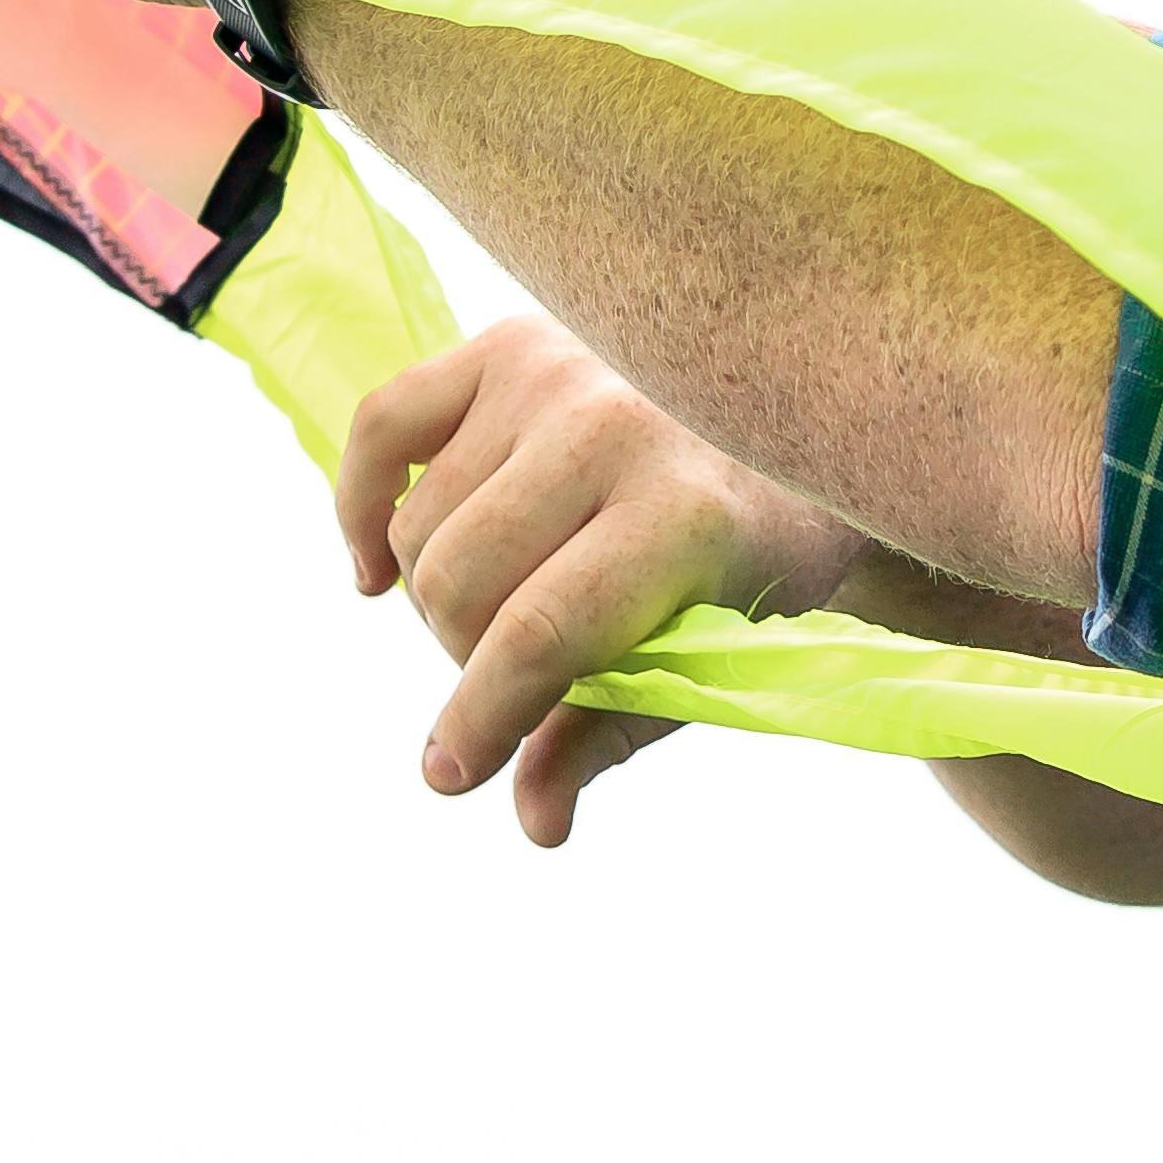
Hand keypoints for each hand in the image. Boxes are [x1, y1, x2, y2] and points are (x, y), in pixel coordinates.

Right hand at [339, 319, 866, 844]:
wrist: (799, 425)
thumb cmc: (756, 554)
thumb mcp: (712, 651)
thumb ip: (611, 729)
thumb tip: (534, 821)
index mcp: (681, 516)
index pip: (539, 632)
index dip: (482, 716)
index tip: (450, 772)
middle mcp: (611, 429)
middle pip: (461, 584)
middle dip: (467, 657)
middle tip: (514, 669)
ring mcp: (553, 373)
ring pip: (421, 524)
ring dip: (436, 592)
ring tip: (501, 602)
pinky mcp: (507, 341)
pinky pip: (382, 425)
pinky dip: (364, 502)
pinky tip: (382, 563)